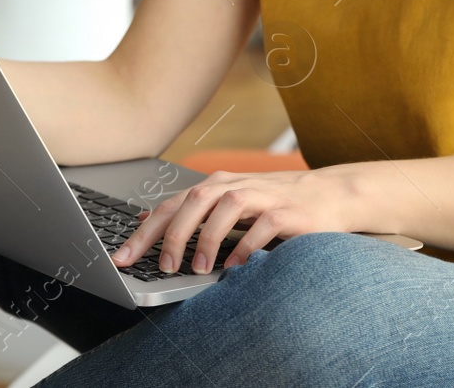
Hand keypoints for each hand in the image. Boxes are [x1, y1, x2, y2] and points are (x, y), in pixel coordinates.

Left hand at [109, 168, 351, 274]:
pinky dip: (246, 245)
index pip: (171, 205)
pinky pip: (263, 225)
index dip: (144, 231)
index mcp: (215, 186)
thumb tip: (147, 217)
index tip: (123, 258)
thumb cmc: (274, 202)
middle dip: (172, 235)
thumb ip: (191, 210)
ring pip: (225, 207)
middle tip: (163, 266)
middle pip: (193, 202)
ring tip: (196, 268)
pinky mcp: (288, 211)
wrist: (330, 194)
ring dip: (207, 239)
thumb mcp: (228, 202)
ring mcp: (263, 195)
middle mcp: (235, 186)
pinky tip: (235, 266)